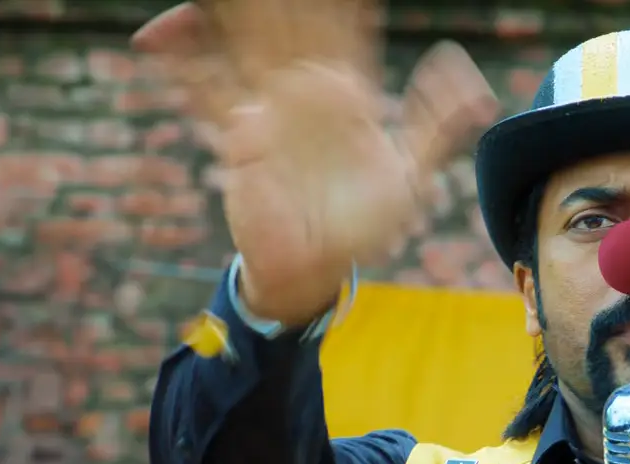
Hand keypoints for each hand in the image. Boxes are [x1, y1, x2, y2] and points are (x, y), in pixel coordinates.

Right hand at [133, 0, 499, 325]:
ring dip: (236, 14)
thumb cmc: (363, 225)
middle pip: (294, 25)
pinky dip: (185, 67)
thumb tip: (469, 78)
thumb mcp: (413, 175)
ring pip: (248, 46)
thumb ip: (439, 125)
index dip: (344, 0)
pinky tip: (160, 39)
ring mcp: (269, 112)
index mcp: (350, 94)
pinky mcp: (239, 140)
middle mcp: (307, 93)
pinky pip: (209, 96)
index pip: (346, 30)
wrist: (315, 270)